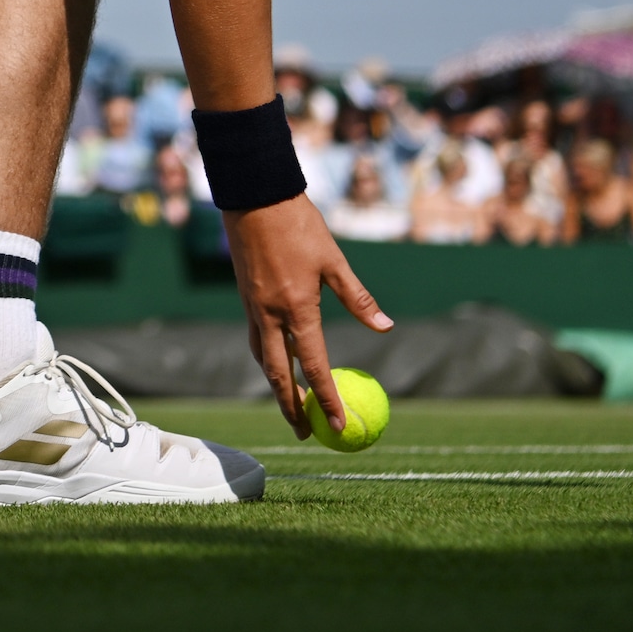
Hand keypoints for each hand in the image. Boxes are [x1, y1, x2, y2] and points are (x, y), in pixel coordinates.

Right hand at [223, 194, 393, 436]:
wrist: (254, 198)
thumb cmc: (300, 225)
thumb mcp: (335, 261)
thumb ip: (359, 299)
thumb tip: (387, 327)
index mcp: (298, 308)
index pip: (314, 366)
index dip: (327, 399)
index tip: (339, 425)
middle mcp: (271, 315)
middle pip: (279, 376)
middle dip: (292, 409)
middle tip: (306, 433)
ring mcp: (253, 309)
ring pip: (264, 360)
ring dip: (277, 388)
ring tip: (290, 408)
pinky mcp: (246, 300)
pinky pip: (256, 341)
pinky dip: (267, 361)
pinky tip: (275, 365)